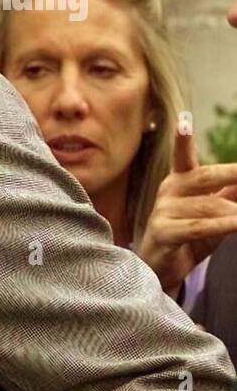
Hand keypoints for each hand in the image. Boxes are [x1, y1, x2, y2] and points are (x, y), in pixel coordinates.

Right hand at [138, 127, 236, 294]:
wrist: (161, 268)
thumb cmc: (191, 234)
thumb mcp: (215, 211)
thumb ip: (232, 192)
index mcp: (180, 181)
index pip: (183, 156)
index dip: (183, 140)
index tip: (184, 122)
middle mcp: (169, 191)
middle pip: (205, 176)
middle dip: (233, 174)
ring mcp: (163, 211)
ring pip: (210, 207)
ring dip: (235, 214)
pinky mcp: (163, 232)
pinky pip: (199, 227)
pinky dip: (223, 226)